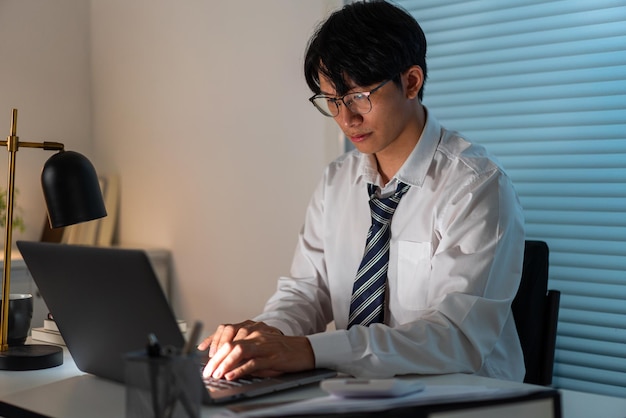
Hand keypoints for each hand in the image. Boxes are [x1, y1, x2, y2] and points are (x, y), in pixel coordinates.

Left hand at [199, 321, 314, 380]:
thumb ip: (245, 353)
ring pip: (239, 351)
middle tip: (207, 371)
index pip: (227, 333)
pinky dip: (240, 370)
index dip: (213, 342)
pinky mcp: (272, 358)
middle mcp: (256, 335)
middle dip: (216, 359)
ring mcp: (264, 346)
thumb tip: (228, 365)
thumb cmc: (282, 350)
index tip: (203, 353)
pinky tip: (231, 375)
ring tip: (217, 374)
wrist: (305, 349)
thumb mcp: (261, 348)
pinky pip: (253, 363)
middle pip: (230, 343)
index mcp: (252, 331)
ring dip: (225, 363)